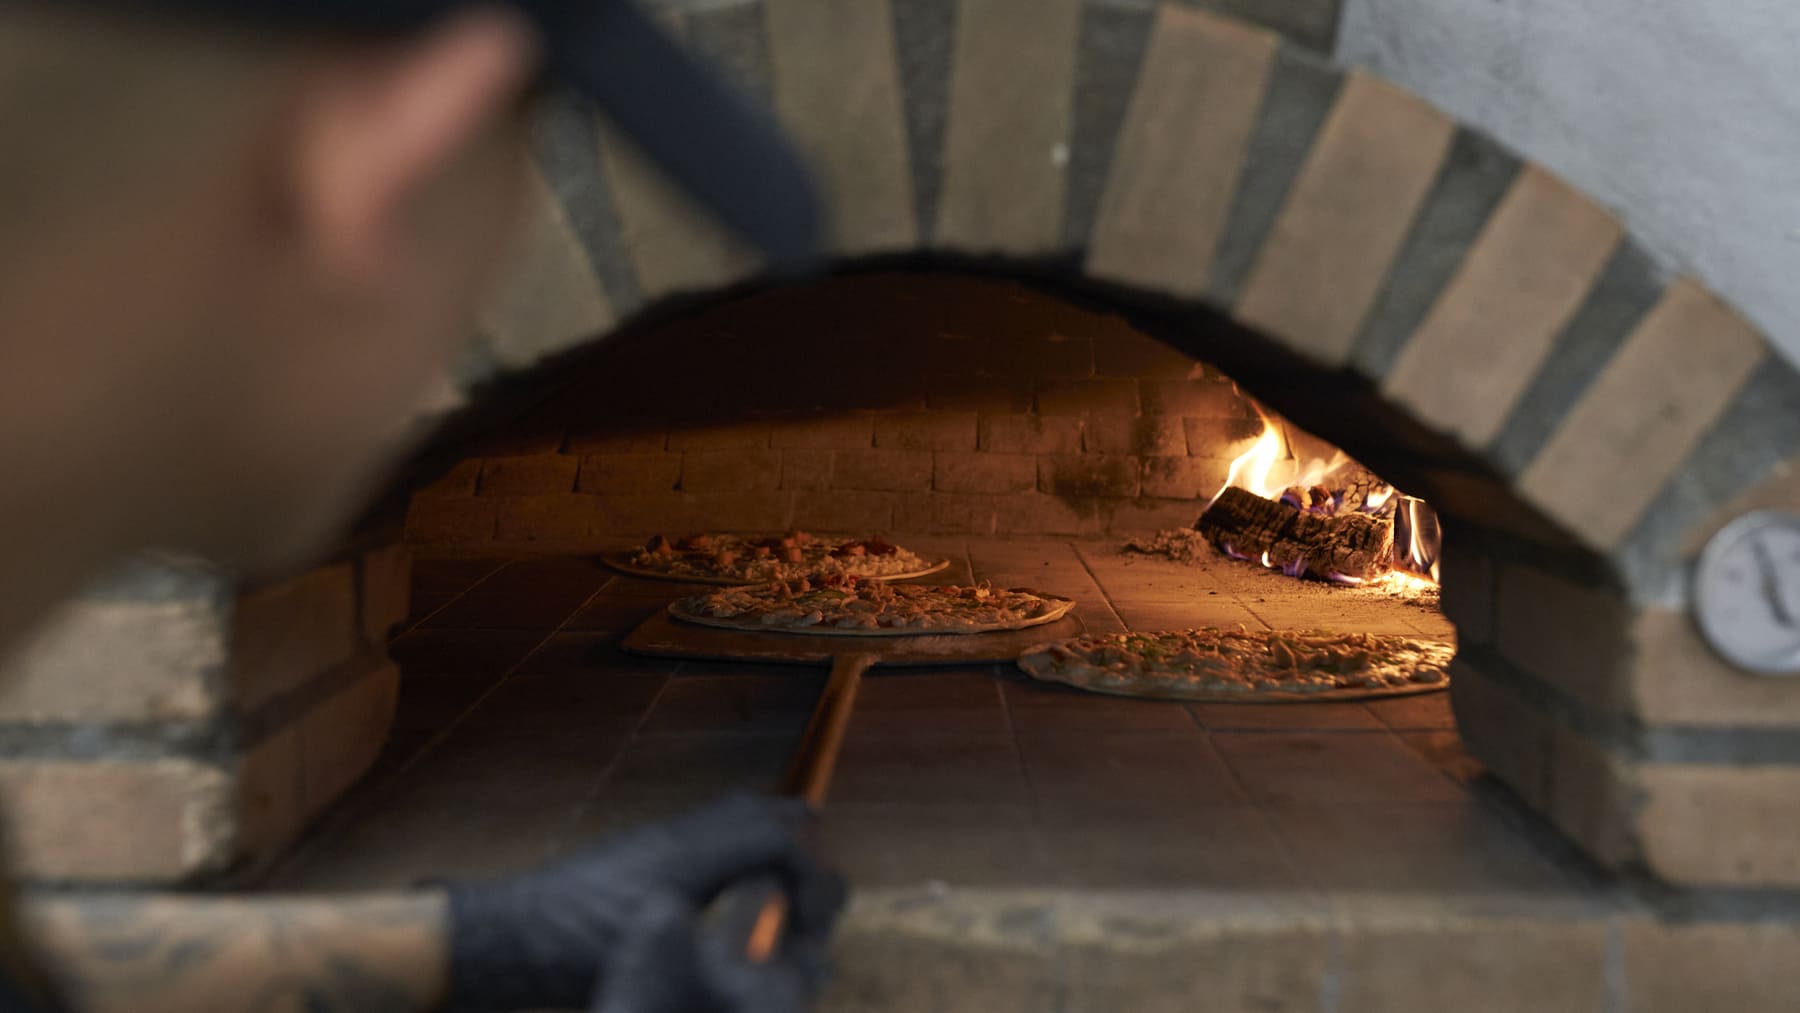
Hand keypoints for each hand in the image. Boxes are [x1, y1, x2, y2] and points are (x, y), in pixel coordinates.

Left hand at [443, 794, 845, 1011]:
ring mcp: (663, 837)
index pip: (777, 835)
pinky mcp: (650, 848)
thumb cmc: (575, 953)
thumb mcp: (654, 956)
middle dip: (802, 848)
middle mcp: (679, 836)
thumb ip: (720, 943)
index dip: (812, 874)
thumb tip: (769, 938)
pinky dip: (743, 850)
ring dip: (773, 845)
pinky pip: (712, 829)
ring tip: (787, 893)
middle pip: (764, 812)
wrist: (516, 934)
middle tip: (810, 899)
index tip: (812, 918)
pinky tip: (741, 892)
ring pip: (738, 814)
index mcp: (686, 858)